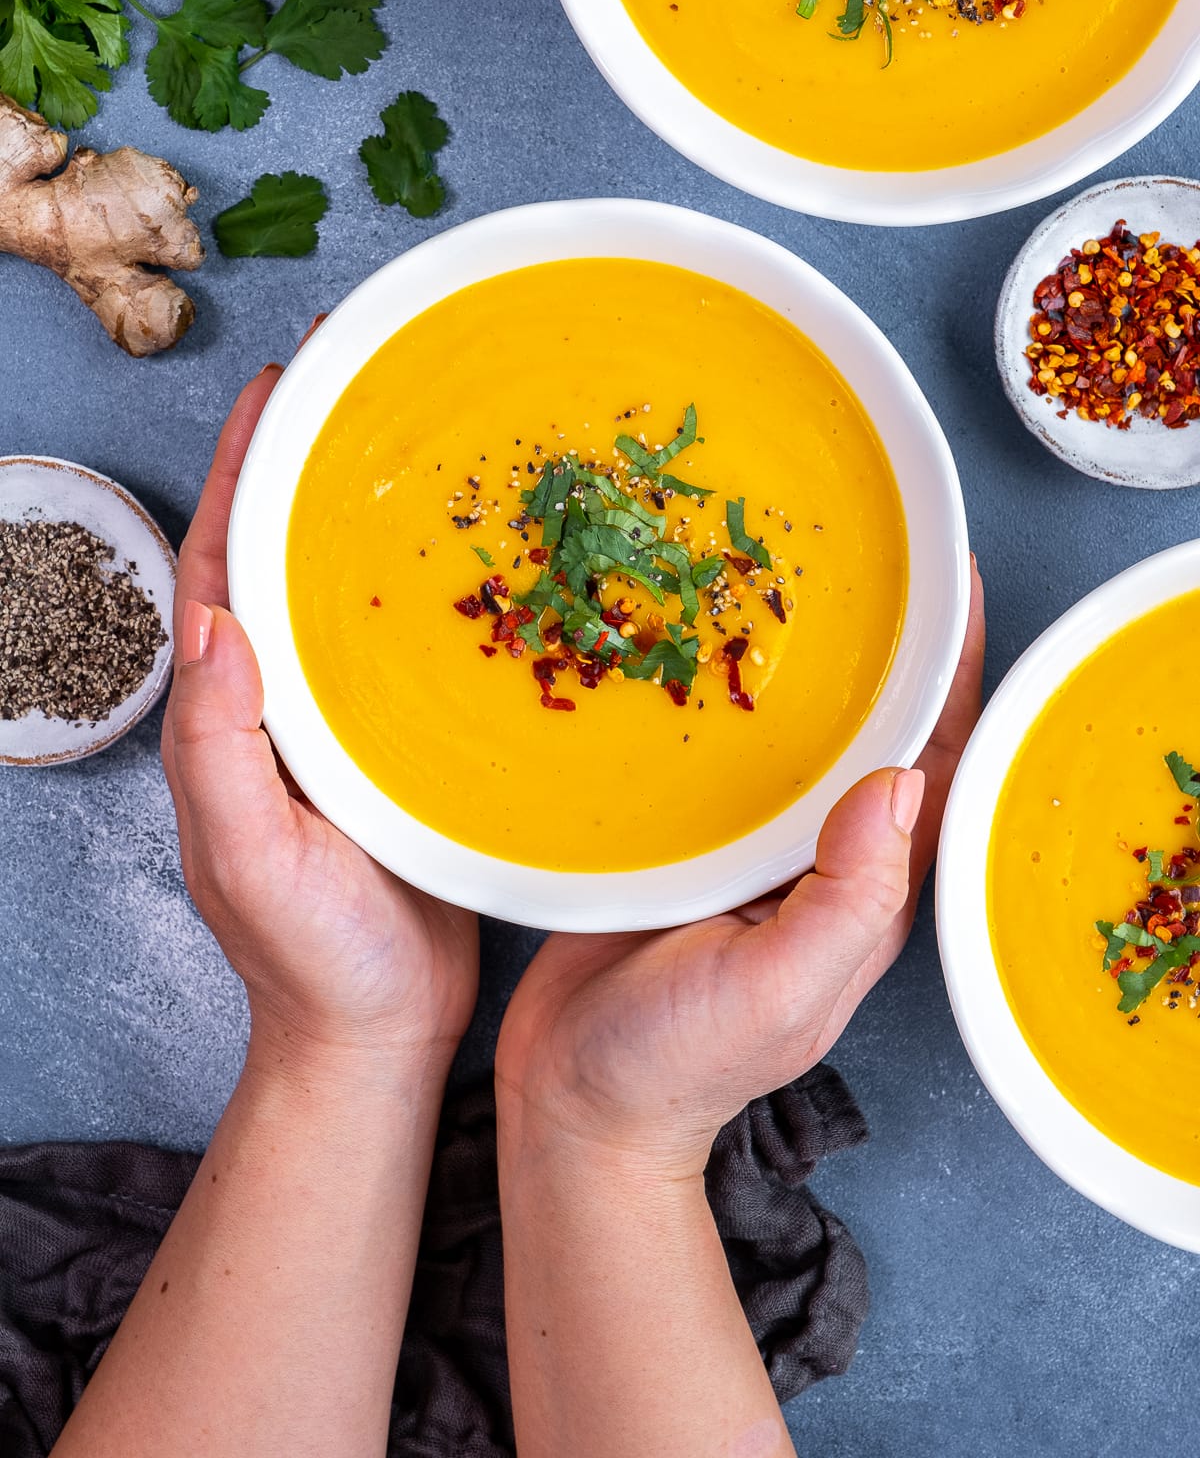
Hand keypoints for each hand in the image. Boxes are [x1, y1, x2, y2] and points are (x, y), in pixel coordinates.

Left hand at [161, 363, 478, 1075]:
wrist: (376, 1034)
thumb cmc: (308, 959)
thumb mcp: (253, 857)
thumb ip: (219, 748)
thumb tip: (211, 620)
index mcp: (232, 712)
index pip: (222, 564)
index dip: (244, 472)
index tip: (281, 390)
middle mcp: (284, 701)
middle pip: (290, 558)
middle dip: (316, 467)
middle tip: (366, 385)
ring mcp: (349, 723)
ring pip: (358, 595)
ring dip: (384, 518)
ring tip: (436, 444)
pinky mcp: (411, 748)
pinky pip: (421, 650)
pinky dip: (449, 594)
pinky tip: (500, 562)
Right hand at [496, 563, 984, 1172]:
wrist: (572, 1100)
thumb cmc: (679, 1064)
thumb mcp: (777, 991)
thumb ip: (844, 900)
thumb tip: (900, 786)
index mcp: (865, 886)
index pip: (935, 761)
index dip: (954, 672)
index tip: (949, 583)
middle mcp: (817, 852)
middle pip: (870, 726)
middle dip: (878, 642)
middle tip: (860, 550)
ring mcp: (749, 842)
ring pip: (792, 727)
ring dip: (794, 653)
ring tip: (775, 565)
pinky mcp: (682, 835)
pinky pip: (715, 745)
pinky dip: (712, 687)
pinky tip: (683, 633)